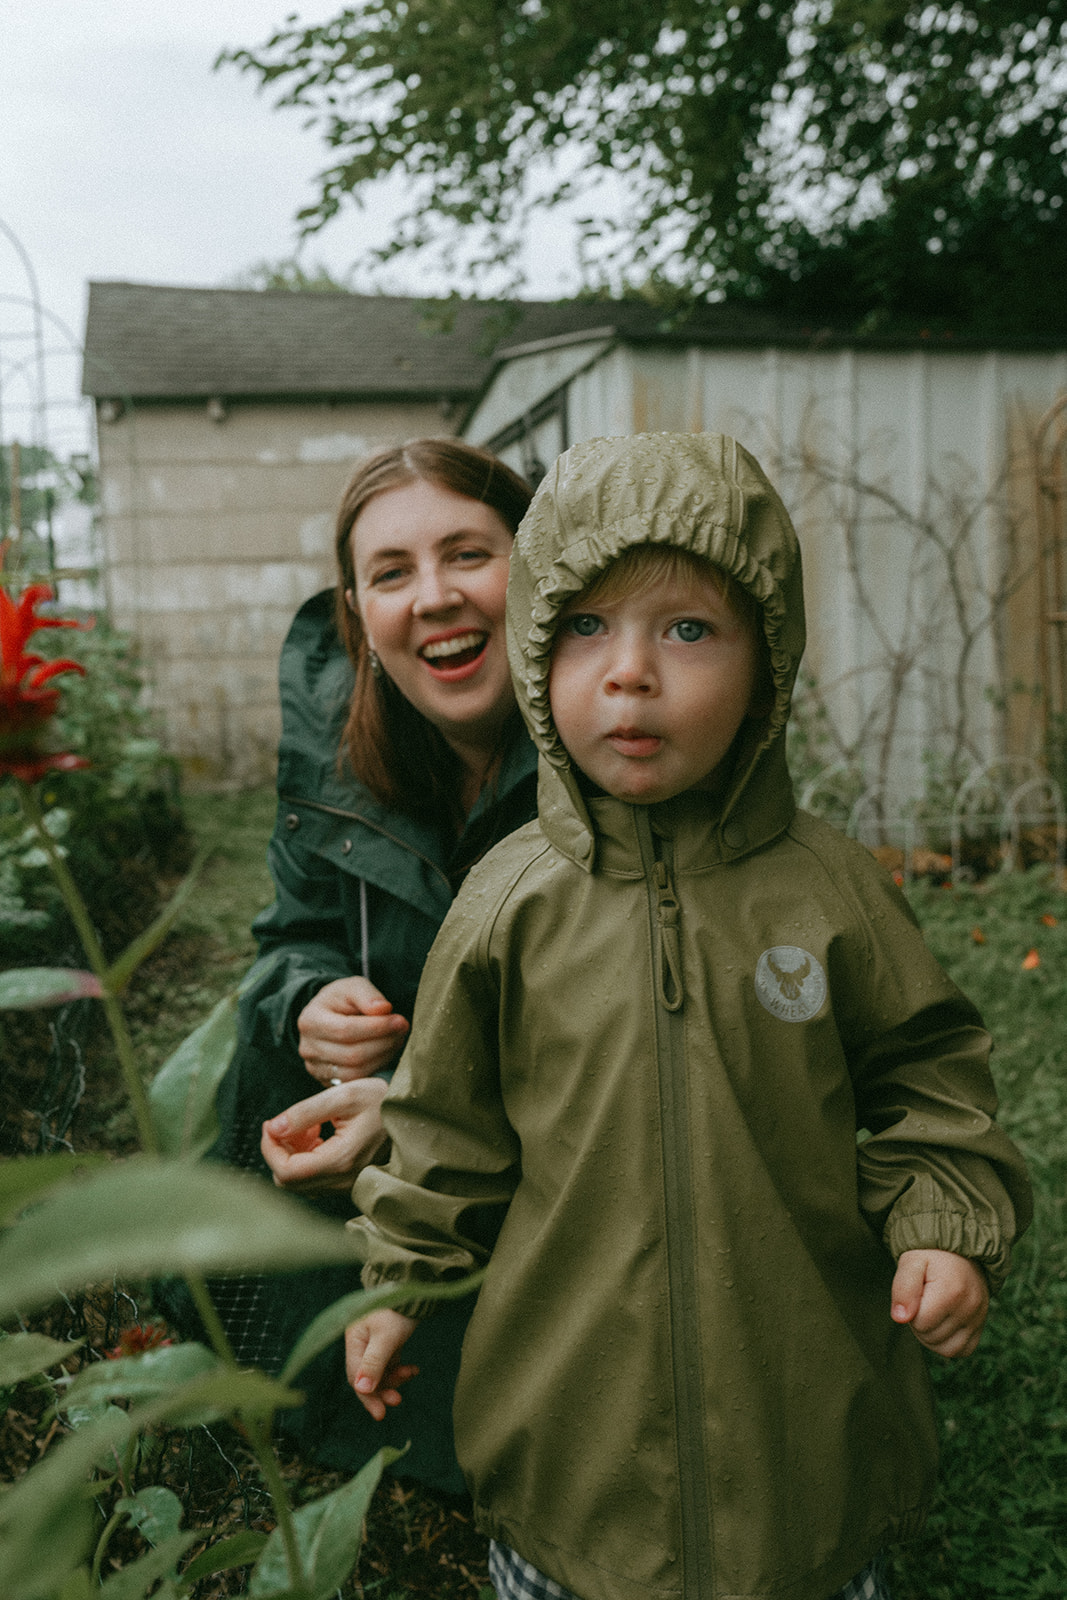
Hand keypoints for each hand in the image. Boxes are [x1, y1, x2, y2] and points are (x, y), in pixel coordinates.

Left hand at [261, 1078, 390, 1193]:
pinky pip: (314, 1181)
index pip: (286, 1171)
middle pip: (289, 1182)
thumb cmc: (380, 1099)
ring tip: (308, 1127)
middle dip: (280, 1151)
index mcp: (341, 1160)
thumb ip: (305, 1112)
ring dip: (292, 1155)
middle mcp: (343, 1180)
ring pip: (299, 1183)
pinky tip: (318, 1135)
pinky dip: (305, 1160)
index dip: (270, 1149)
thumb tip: (273, 1128)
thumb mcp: (343, 1095)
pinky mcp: (348, 1182)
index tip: (271, 1124)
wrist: (411, 1111)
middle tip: (288, 1123)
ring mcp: (347, 1184)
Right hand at [298, 976, 408, 1085]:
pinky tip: (386, 1054)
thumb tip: (384, 1009)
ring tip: (396, 1041)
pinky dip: (376, 1070)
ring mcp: (316, 1069)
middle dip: (384, 1043)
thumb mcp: (353, 987)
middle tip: (402, 1031)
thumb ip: (367, 995)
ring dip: (383, 1057)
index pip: (346, 1030)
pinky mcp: (327, 1083)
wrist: (329, 1017)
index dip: (377, 1028)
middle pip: (352, 1054)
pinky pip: (356, 1083)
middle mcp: (308, 1048)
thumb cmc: (342, 1001)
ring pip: (356, 1072)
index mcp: (310, 1021)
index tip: (400, 1021)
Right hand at [345, 1310, 419, 1419]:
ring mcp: (373, 1342)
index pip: (356, 1376)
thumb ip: (374, 1363)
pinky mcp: (386, 1342)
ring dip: (395, 1378)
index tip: (381, 1413)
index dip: (368, 1395)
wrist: (416, 1288)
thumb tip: (361, 1389)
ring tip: (411, 1373)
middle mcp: (360, 1342)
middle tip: (397, 1401)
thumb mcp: (386, 1337)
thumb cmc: (397, 1310)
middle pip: (366, 1377)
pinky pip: (389, 1363)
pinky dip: (400, 1369)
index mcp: (354, 1340)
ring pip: (380, 1372)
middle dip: (382, 1389)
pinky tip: (413, 1369)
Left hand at [891, 1249, 989, 1357]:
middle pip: (931, 1337)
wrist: (958, 1250)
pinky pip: (963, 1350)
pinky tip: (942, 1325)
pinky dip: (948, 1344)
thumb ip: (903, 1288)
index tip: (916, 1292)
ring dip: (932, 1335)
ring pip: (946, 1349)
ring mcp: (978, 1319)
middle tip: (923, 1299)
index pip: (920, 1323)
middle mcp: (970, 1308)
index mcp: (951, 1292)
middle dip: (920, 1322)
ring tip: (931, 1311)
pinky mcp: (981, 1326)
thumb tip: (900, 1318)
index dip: (910, 1309)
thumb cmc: (931, 1257)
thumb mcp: (911, 1262)